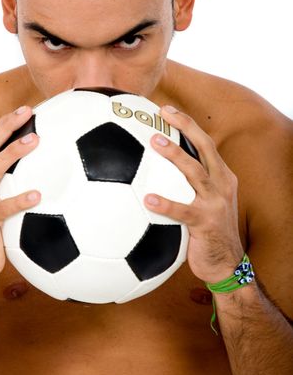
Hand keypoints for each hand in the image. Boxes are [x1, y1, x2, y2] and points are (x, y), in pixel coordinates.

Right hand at [0, 106, 40, 286]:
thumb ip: (9, 188)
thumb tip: (40, 174)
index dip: (4, 125)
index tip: (24, 110)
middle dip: (7, 127)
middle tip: (28, 112)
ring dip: (14, 153)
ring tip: (35, 141)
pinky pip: (5, 208)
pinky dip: (21, 200)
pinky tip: (38, 194)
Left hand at [144, 106, 242, 283]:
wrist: (226, 264)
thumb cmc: (208, 231)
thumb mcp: (205, 202)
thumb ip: (187, 185)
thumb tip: (153, 170)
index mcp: (222, 177)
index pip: (206, 143)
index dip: (188, 124)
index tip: (167, 110)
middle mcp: (222, 185)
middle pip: (205, 148)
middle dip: (186, 127)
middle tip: (163, 114)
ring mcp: (215, 203)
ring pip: (195, 172)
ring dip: (175, 155)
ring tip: (155, 142)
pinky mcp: (206, 223)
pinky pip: (182, 211)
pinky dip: (165, 203)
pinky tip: (148, 199)